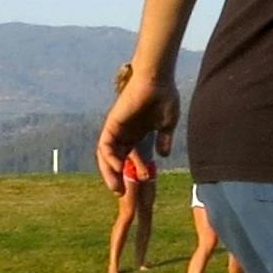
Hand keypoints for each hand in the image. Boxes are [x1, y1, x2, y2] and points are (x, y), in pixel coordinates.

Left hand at [96, 58, 176, 184]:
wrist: (157, 79)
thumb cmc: (164, 96)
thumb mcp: (167, 123)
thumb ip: (164, 139)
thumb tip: (163, 155)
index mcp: (137, 133)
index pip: (131, 157)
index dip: (135, 172)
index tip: (142, 184)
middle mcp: (124, 132)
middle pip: (116, 159)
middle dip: (118, 177)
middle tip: (123, 194)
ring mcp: (117, 128)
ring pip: (107, 156)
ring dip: (110, 173)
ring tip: (117, 189)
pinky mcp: (112, 124)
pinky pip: (105, 146)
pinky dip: (109, 159)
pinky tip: (119, 168)